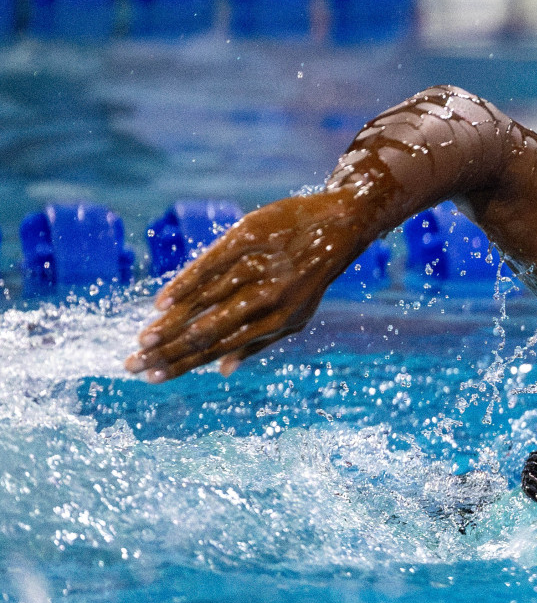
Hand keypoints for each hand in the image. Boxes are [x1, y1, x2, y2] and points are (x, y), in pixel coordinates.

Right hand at [125, 189, 366, 382]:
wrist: (339, 225)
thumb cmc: (308, 278)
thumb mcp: (295, 315)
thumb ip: (258, 342)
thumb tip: (221, 371)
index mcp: (278, 320)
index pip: (222, 348)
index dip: (186, 364)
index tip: (151, 377)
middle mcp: (269, 296)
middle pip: (210, 330)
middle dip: (168, 350)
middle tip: (131, 365)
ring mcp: (258, 265)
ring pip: (207, 300)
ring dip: (171, 324)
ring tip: (142, 340)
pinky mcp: (248, 236)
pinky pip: (211, 263)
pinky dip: (185, 284)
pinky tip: (161, 303)